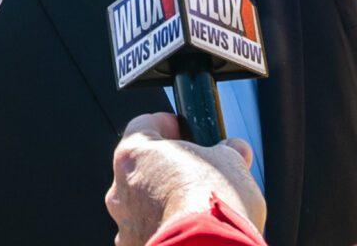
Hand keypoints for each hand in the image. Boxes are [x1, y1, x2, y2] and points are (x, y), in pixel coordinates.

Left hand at [107, 114, 265, 245]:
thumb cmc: (212, 202)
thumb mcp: (231, 163)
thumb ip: (228, 151)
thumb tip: (236, 149)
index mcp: (134, 155)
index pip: (143, 125)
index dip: (167, 125)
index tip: (184, 129)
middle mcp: (120, 188)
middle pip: (143, 168)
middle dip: (169, 169)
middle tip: (198, 172)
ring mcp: (125, 223)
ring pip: (144, 205)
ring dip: (166, 203)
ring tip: (198, 209)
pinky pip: (151, 232)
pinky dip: (167, 229)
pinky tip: (191, 231)